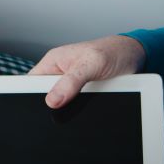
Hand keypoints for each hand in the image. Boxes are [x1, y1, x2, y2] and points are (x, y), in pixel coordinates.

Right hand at [28, 35, 145, 108]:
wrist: (135, 57)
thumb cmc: (112, 52)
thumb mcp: (91, 65)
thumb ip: (71, 82)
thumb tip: (52, 101)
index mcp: (54, 61)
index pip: (31, 81)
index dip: (29, 94)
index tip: (36, 107)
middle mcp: (60, 73)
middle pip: (44, 95)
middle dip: (52, 105)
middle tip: (64, 109)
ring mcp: (71, 84)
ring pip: (60, 103)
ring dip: (68, 109)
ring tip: (81, 107)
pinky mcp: (82, 93)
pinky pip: (74, 106)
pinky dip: (80, 111)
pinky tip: (87, 110)